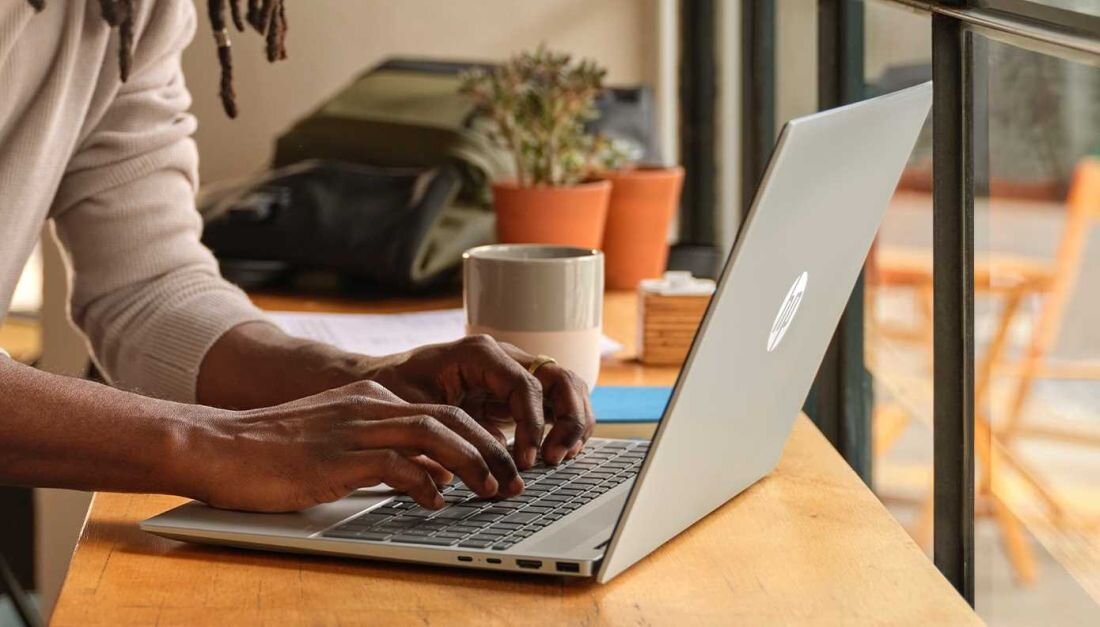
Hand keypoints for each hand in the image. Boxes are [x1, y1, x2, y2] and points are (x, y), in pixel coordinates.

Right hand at [184, 380, 522, 512]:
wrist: (217, 445)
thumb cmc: (273, 451)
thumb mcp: (339, 443)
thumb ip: (387, 454)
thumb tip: (434, 477)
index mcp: (372, 397)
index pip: (444, 411)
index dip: (481, 438)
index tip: (503, 465)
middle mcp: (369, 405)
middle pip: (450, 419)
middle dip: (490, 450)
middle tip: (514, 480)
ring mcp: (353, 428)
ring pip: (433, 435)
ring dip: (471, 464)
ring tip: (491, 491)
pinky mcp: (336, 457)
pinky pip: (395, 465)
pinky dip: (424, 483)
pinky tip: (437, 502)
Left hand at [367, 334, 595, 468]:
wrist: (383, 383)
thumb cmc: (394, 390)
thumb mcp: (413, 409)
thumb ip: (444, 433)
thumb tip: (468, 469)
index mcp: (480, 354)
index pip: (525, 384)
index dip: (532, 424)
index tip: (526, 459)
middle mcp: (504, 359)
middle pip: (560, 379)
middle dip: (567, 420)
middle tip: (556, 458)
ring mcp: (513, 375)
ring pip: (565, 390)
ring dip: (572, 424)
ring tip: (561, 458)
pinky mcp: (514, 395)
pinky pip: (553, 405)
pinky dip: (562, 428)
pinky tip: (555, 455)